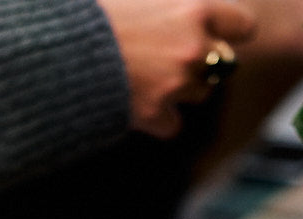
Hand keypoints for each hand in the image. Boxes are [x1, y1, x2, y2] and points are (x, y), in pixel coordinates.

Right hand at [97, 0, 258, 136]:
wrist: (60, 48)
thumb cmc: (94, 12)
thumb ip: (164, 6)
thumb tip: (172, 14)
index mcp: (193, 10)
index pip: (242, 26)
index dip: (232, 31)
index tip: (221, 34)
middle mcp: (193, 49)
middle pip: (220, 65)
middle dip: (201, 63)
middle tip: (172, 56)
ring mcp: (176, 85)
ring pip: (199, 95)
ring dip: (181, 88)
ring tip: (148, 75)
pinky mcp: (155, 115)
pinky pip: (172, 124)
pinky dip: (159, 118)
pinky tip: (137, 102)